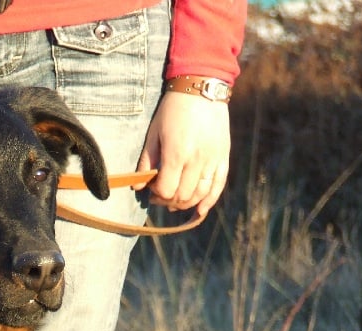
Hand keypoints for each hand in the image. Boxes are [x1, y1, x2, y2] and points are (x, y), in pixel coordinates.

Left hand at [133, 91, 230, 215]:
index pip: (166, 189)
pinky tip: (200, 210)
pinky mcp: (224, 157)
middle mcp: (197, 160)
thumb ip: (146, 161)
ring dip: (186, 203)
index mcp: (177, 154)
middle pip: (183, 196)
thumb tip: (137, 185)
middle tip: (160, 196)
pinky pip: (218, 185)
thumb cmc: (172, 110)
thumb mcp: (153, 134)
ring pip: (200, 194)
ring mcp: (213, 159)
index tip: (150, 190)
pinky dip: (209, 201)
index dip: (156, 194)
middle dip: (168, 201)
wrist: (202, 88)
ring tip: (175, 202)